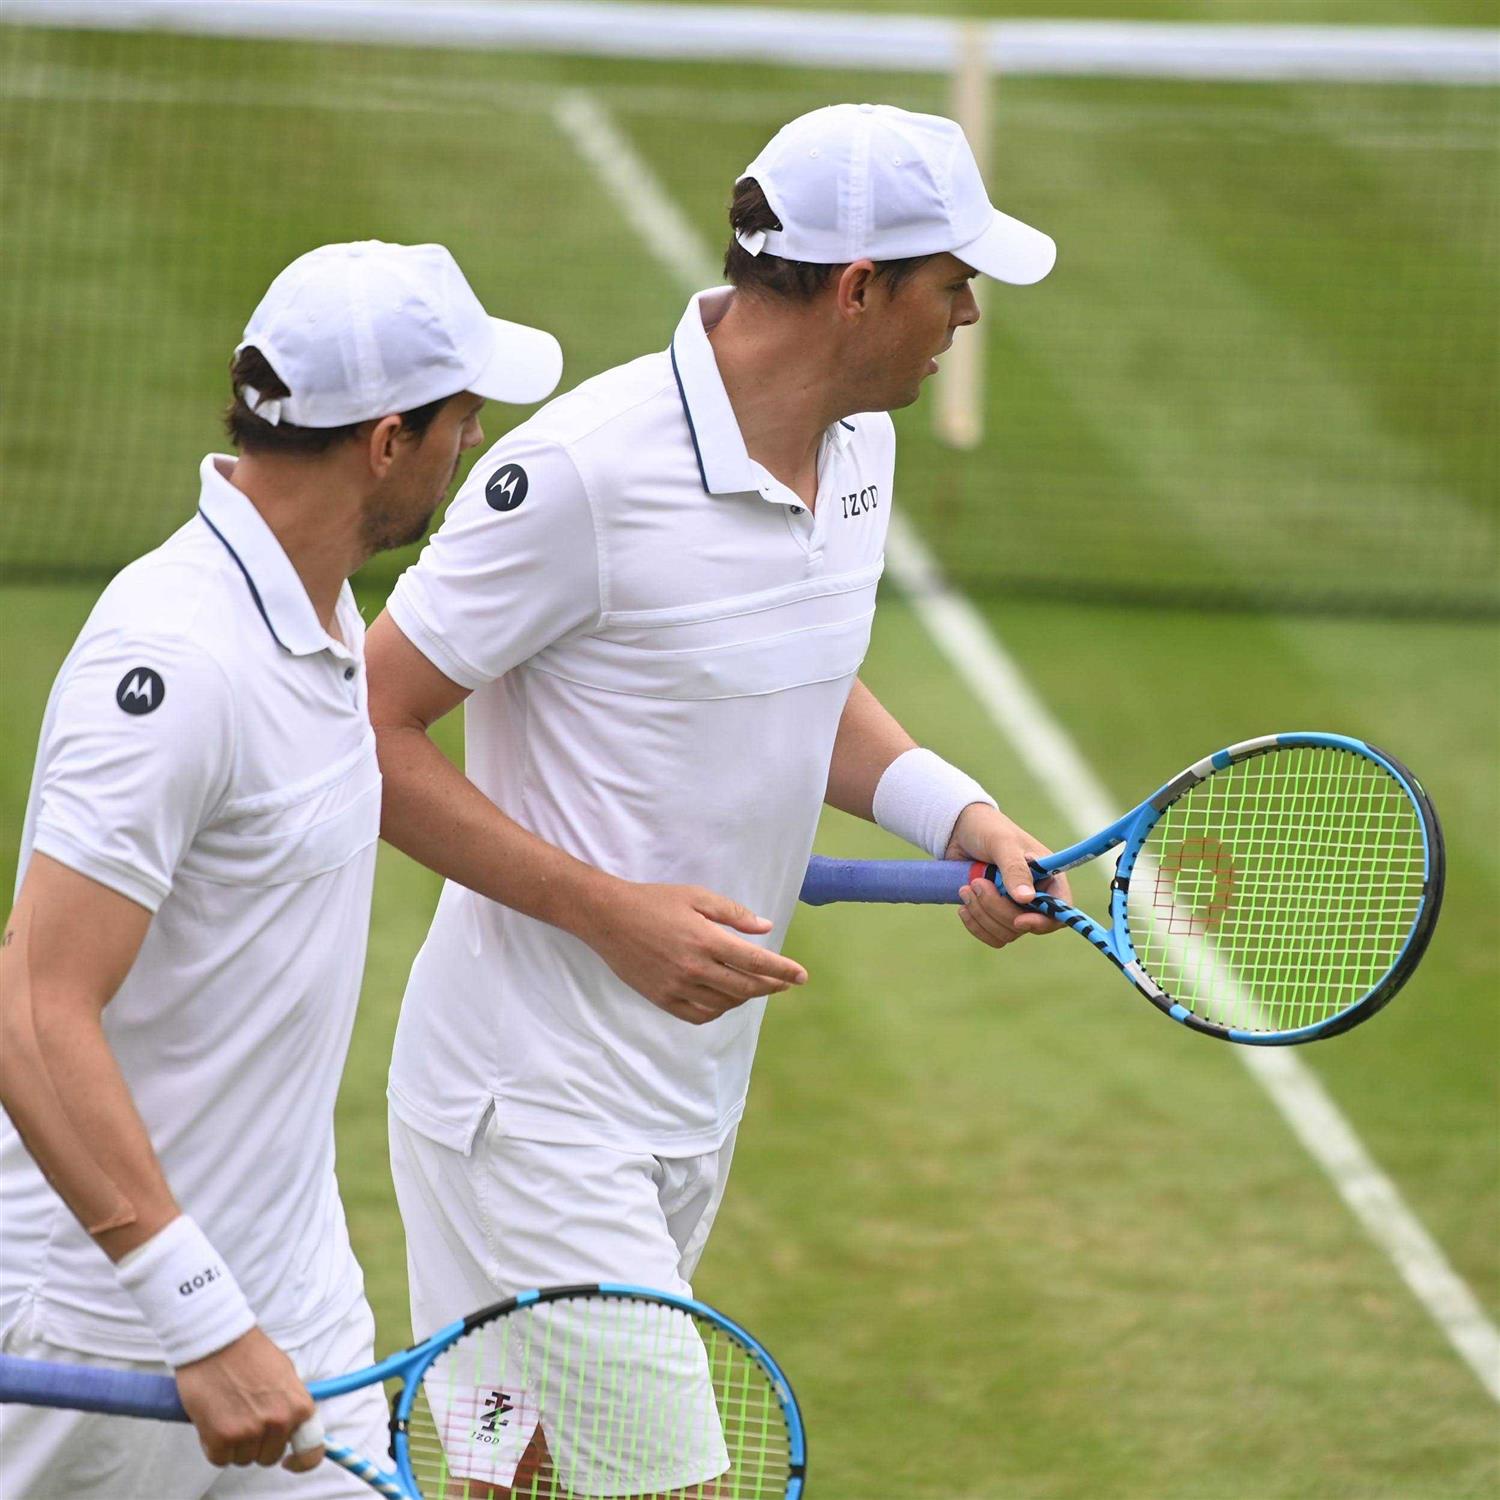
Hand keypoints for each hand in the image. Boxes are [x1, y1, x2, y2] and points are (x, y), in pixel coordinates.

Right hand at [174, 1326, 322, 1471]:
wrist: (218, 1341)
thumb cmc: (250, 1352)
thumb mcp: (285, 1374)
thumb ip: (291, 1402)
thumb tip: (294, 1424)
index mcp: (298, 1405)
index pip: (311, 1449)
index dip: (302, 1461)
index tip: (290, 1462)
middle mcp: (278, 1421)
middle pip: (270, 1455)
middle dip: (259, 1442)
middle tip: (247, 1417)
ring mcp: (249, 1432)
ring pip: (244, 1458)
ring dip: (236, 1444)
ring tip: (230, 1414)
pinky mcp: (220, 1439)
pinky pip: (220, 1458)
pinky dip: (215, 1446)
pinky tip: (215, 1421)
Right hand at [581, 880, 807, 1024]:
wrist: (607, 917)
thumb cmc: (654, 901)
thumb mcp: (696, 896)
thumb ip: (734, 914)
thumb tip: (765, 928)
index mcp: (706, 939)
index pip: (755, 961)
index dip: (783, 970)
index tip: (801, 976)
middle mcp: (694, 967)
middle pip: (745, 987)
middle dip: (771, 987)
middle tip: (784, 983)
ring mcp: (676, 987)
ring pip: (724, 1004)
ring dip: (744, 998)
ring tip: (752, 986)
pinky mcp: (661, 998)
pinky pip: (698, 1015)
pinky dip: (717, 1010)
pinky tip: (723, 1000)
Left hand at [944, 804, 1071, 950]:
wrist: (959, 831)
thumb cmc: (988, 829)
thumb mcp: (1002, 843)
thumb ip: (1015, 869)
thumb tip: (1027, 900)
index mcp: (1049, 877)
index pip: (1060, 911)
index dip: (1043, 922)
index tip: (1019, 920)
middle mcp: (1037, 896)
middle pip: (1026, 925)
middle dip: (997, 909)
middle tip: (976, 884)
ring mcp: (1015, 907)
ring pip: (1006, 933)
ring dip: (982, 915)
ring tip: (966, 889)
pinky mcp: (995, 914)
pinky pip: (991, 935)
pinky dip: (975, 925)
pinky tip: (963, 907)